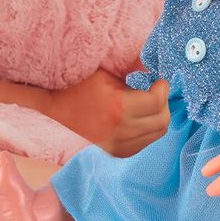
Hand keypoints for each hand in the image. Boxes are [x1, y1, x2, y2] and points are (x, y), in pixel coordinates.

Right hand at [49, 67, 169, 157]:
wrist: (55, 110)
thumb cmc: (79, 85)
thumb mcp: (105, 72)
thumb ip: (132, 69)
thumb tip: (153, 67)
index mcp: (117, 106)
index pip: (156, 102)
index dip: (163, 89)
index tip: (159, 81)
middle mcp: (119, 130)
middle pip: (161, 120)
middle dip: (164, 103)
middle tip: (155, 91)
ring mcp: (117, 146)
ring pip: (156, 134)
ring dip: (157, 117)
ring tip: (147, 104)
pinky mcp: (116, 153)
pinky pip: (145, 143)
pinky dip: (148, 130)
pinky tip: (138, 118)